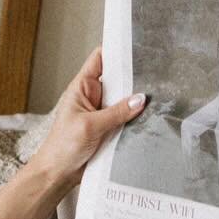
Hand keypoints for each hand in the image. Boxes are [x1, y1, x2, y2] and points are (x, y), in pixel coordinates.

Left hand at [28, 48, 145, 195]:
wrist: (57, 174)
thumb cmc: (63, 147)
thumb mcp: (90, 126)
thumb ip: (116, 112)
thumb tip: (140, 98)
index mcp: (82, 87)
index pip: (100, 59)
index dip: (115, 49)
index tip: (135, 43)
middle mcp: (93, 97)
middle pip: (117, 79)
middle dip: (134, 76)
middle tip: (157, 72)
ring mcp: (101, 113)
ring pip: (124, 100)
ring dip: (136, 100)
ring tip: (160, 94)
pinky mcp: (108, 129)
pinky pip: (126, 118)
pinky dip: (136, 118)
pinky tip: (152, 116)